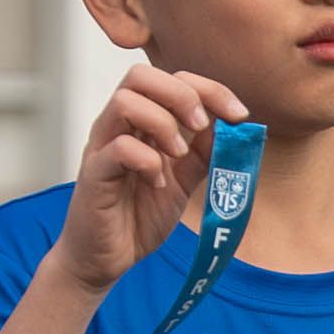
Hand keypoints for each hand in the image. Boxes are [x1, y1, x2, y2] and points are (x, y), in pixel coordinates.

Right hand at [55, 63, 234, 291]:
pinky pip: (118, 148)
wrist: (107, 258)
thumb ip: (204, 152)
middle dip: (182, 95)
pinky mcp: (94, 173)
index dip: (210, 89)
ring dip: (163, 124)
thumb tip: (232, 126)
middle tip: (201, 127)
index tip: (238, 115)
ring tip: (178, 156)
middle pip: (141, 75)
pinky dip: (147, 161)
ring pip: (125, 102)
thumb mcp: (184, 180)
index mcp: (141, 121)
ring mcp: (102, 146)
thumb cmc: (139, 215)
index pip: (171, 78)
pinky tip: (158, 183)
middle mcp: (117, 126)